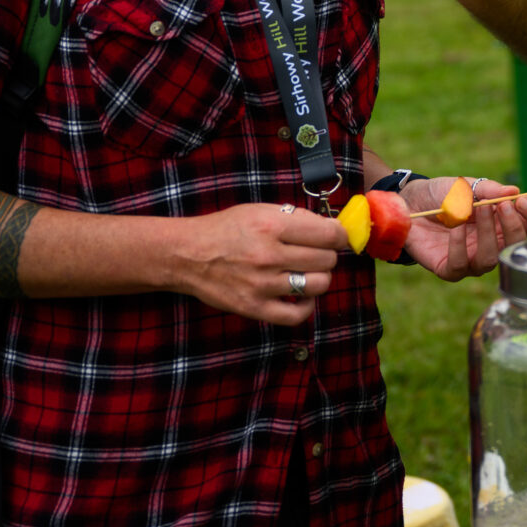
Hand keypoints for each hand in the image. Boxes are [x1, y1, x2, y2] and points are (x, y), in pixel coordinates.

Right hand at [172, 203, 345, 325]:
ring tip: (308, 272)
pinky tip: (301, 296)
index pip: (329, 234)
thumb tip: (330, 229)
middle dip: (327, 255)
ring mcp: (262, 284)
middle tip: (317, 253)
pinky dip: (306, 306)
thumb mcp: (259, 210)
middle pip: (326, 260)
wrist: (186, 255)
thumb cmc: (225, 229)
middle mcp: (268, 255)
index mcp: (272, 226)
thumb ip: (295, 217)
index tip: (337, 237)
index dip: (340, 235)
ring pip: (318, 285)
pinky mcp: (254, 307)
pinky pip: (296, 315)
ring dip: (319, 278)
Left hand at [404, 178, 526, 281]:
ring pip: (490, 259)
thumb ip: (488, 190)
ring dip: (487, 234)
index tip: (521, 201)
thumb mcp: (466, 185)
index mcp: (504, 223)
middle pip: (517, 246)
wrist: (409, 203)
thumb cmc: (442, 194)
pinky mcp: (449, 269)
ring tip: (477, 210)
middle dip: (514, 226)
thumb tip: (513, 191)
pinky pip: (460, 265)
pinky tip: (455, 226)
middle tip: (502, 205)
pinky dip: (458, 245)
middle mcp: (493, 244)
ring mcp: (472, 260)